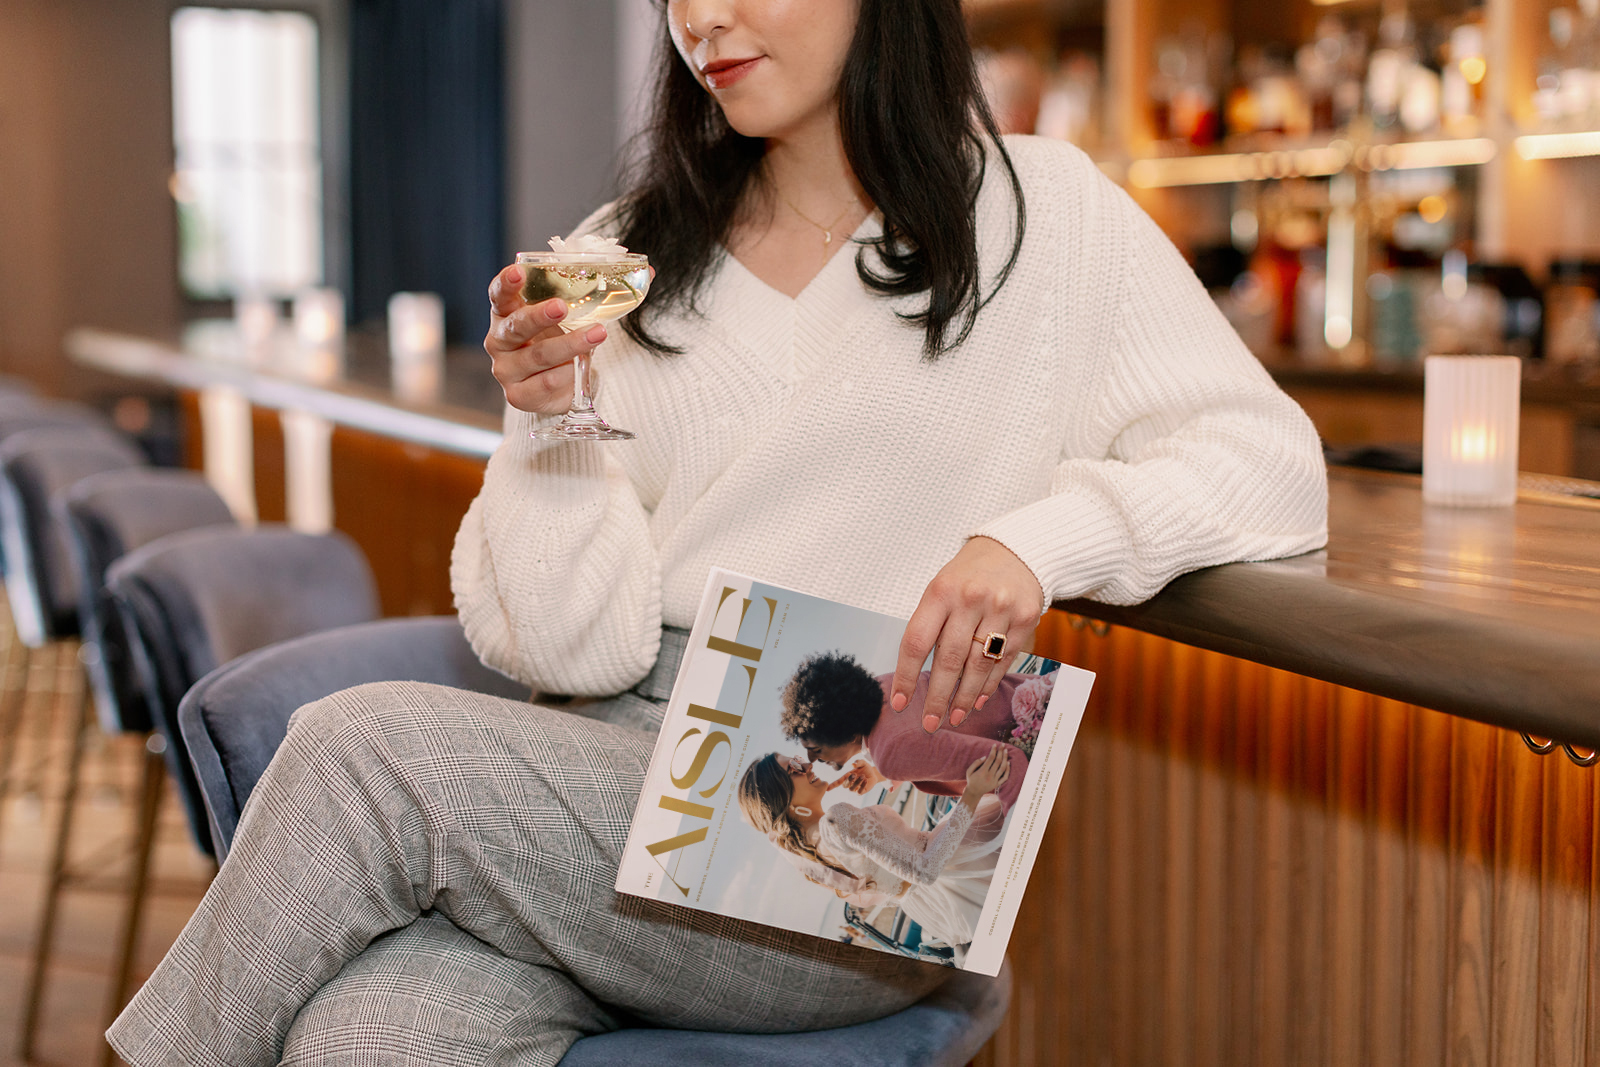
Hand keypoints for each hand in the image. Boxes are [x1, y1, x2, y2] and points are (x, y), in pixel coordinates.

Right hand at [484, 263, 607, 413]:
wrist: (560, 386)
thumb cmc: (560, 340)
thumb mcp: (575, 317)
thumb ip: (600, 294)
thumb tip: (648, 273)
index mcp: (507, 312)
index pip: (499, 294)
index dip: (506, 283)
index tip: (517, 272)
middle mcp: (499, 340)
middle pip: (516, 325)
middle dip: (539, 316)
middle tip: (561, 307)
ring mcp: (505, 369)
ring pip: (538, 356)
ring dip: (569, 345)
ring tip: (597, 335)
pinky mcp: (517, 395)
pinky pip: (546, 383)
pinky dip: (567, 375)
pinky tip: (579, 369)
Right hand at [829, 759, 887, 795]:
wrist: (874, 773)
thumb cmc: (866, 768)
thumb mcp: (862, 763)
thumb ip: (858, 762)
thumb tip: (853, 764)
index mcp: (847, 776)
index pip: (838, 782)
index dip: (832, 785)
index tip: (827, 788)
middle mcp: (850, 783)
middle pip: (844, 785)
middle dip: (849, 780)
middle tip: (855, 774)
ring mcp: (855, 788)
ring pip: (851, 789)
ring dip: (856, 782)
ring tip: (863, 776)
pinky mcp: (861, 791)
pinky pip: (859, 791)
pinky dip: (862, 786)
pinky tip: (866, 780)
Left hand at [891, 536, 1043, 733]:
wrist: (1016, 550)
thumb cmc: (969, 575)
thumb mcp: (942, 588)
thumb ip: (932, 626)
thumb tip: (917, 675)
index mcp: (941, 591)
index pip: (917, 641)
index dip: (906, 676)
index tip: (899, 702)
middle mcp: (970, 600)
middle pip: (949, 660)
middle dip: (936, 697)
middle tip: (929, 723)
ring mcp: (1000, 609)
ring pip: (978, 665)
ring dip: (964, 697)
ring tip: (954, 717)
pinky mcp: (1025, 620)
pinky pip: (1004, 660)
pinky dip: (989, 683)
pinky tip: (978, 699)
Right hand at [963, 745, 1011, 798]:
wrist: (974, 792)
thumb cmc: (971, 780)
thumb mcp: (969, 771)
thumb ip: (976, 763)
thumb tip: (985, 756)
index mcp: (982, 771)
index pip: (990, 758)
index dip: (994, 750)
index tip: (995, 745)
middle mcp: (990, 776)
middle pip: (998, 761)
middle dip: (1000, 752)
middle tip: (1003, 745)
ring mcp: (994, 780)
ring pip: (1002, 768)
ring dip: (1005, 758)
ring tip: (1006, 751)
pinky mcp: (997, 784)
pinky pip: (1005, 777)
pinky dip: (1008, 769)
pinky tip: (1008, 763)